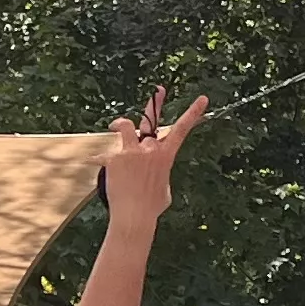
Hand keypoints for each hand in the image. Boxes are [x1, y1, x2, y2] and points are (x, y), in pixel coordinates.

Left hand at [100, 89, 210, 219]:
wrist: (134, 215)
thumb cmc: (151, 207)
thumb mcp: (164, 188)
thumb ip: (159, 172)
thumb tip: (153, 172)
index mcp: (166, 156)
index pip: (182, 129)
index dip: (193, 113)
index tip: (202, 99)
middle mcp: (150, 149)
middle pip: (150, 122)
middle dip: (155, 104)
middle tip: (159, 90)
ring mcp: (132, 151)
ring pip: (125, 127)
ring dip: (120, 125)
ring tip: (115, 125)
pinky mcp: (115, 157)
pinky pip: (107, 154)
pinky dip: (104, 161)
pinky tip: (102, 171)